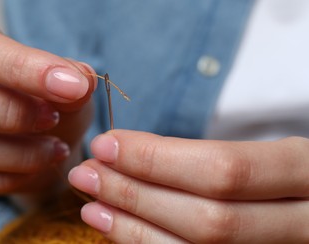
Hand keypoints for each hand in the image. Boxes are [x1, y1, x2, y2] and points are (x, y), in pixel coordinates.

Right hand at [0, 15, 95, 198]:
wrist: (37, 133)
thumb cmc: (45, 97)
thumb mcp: (63, 79)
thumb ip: (72, 78)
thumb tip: (81, 81)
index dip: (22, 68)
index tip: (73, 87)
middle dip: (11, 113)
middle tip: (54, 120)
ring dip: (18, 153)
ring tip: (56, 149)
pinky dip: (6, 179)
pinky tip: (36, 167)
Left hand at [69, 130, 308, 242]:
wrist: (305, 204)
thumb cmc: (279, 174)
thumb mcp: (259, 153)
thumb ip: (206, 157)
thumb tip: (129, 153)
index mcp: (304, 172)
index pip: (224, 170)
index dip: (156, 160)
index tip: (106, 145)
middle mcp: (303, 223)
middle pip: (207, 219)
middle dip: (136, 194)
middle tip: (86, 172)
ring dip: (132, 227)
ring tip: (91, 203)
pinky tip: (116, 228)